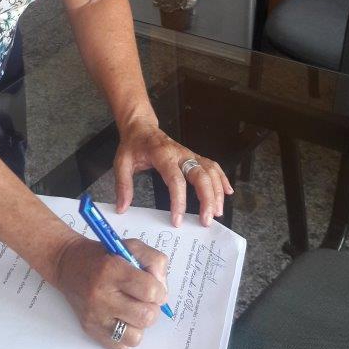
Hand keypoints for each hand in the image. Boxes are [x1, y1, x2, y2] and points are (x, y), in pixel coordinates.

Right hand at [54, 234, 168, 348]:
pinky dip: (126, 335)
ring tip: (133, 310)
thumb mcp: (130, 246)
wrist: (68, 264)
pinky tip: (121, 319)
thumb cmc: (102, 255)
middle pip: (145, 316)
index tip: (155, 288)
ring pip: (136, 337)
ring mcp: (95, 316)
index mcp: (112, 269)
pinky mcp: (90, 330)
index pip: (149, 290)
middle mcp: (101, 295)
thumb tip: (162, 289)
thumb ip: (153, 261)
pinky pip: (121, 347)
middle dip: (152, 308)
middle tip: (144, 300)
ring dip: (139, 324)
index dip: (159, 291)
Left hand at [114, 118, 233, 226]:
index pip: (175, 179)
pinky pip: (212, 166)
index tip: (177, 221)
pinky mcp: (194, 156)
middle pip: (200, 175)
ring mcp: (189, 154)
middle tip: (206, 220)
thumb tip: (122, 208)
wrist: (141, 127)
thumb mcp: (121, 162)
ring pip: (210, 171)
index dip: (178, 201)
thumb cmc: (133, 145)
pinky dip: (222, 178)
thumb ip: (123, 185)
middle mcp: (180, 154)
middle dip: (207, 198)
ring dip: (217, 191)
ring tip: (217, 212)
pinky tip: (227, 191)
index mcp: (162, 155)